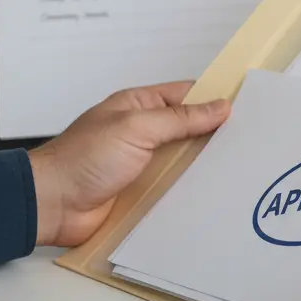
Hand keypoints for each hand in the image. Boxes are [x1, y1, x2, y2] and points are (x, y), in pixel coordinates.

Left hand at [28, 82, 230, 248]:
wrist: (52, 205)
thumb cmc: (81, 159)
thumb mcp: (136, 128)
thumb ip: (180, 118)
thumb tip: (219, 107)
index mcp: (140, 106)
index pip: (187, 95)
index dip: (215, 98)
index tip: (244, 104)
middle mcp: (145, 133)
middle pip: (191, 130)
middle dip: (215, 135)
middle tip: (248, 139)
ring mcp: (146, 163)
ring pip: (187, 161)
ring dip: (204, 165)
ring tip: (238, 167)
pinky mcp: (146, 191)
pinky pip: (177, 188)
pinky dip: (192, 190)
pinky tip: (213, 192)